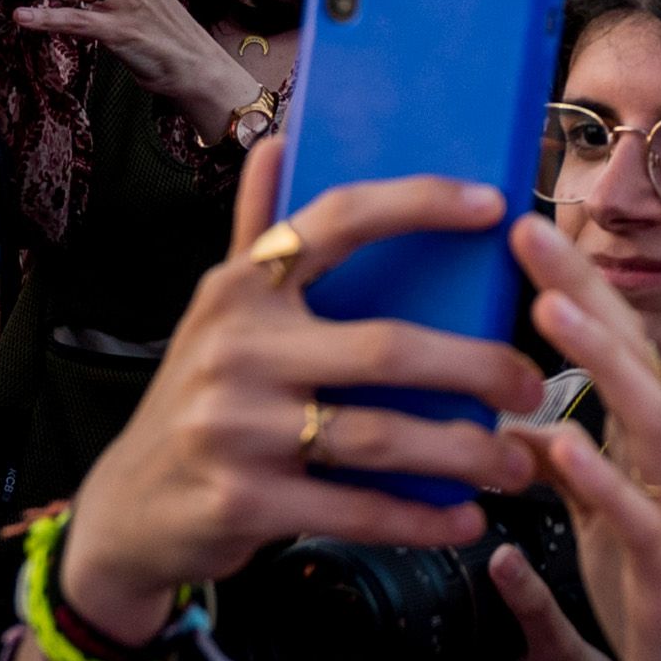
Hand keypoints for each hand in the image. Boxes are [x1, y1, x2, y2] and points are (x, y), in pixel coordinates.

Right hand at [57, 155, 545, 635]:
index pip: (335, 221)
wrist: (129, 511)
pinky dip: (420, 517)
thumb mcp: (218, 314)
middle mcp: (234, 348)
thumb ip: (256, 235)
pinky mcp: (242, 501)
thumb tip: (278, 141)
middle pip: (386, 347)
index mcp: (240, 289)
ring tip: (513, 460)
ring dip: (463, 452)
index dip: (417, 203)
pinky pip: (356, 509)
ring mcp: (234, 428)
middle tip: (531, 384)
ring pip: (381, 438)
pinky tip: (464, 519)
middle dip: (476, 366)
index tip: (494, 206)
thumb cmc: (200, 398)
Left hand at [513, 213, 660, 660]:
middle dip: (582, 289)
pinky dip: (599, 474)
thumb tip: (518, 433)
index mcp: (645, 459)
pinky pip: (638, 516)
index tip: (525, 231)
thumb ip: (568, 481)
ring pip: (644, 418)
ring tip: (546, 305)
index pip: (613, 353)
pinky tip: (558, 439)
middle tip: (527, 226)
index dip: (575, 287)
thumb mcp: (602, 539)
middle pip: (632, 360)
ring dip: (598, 359)